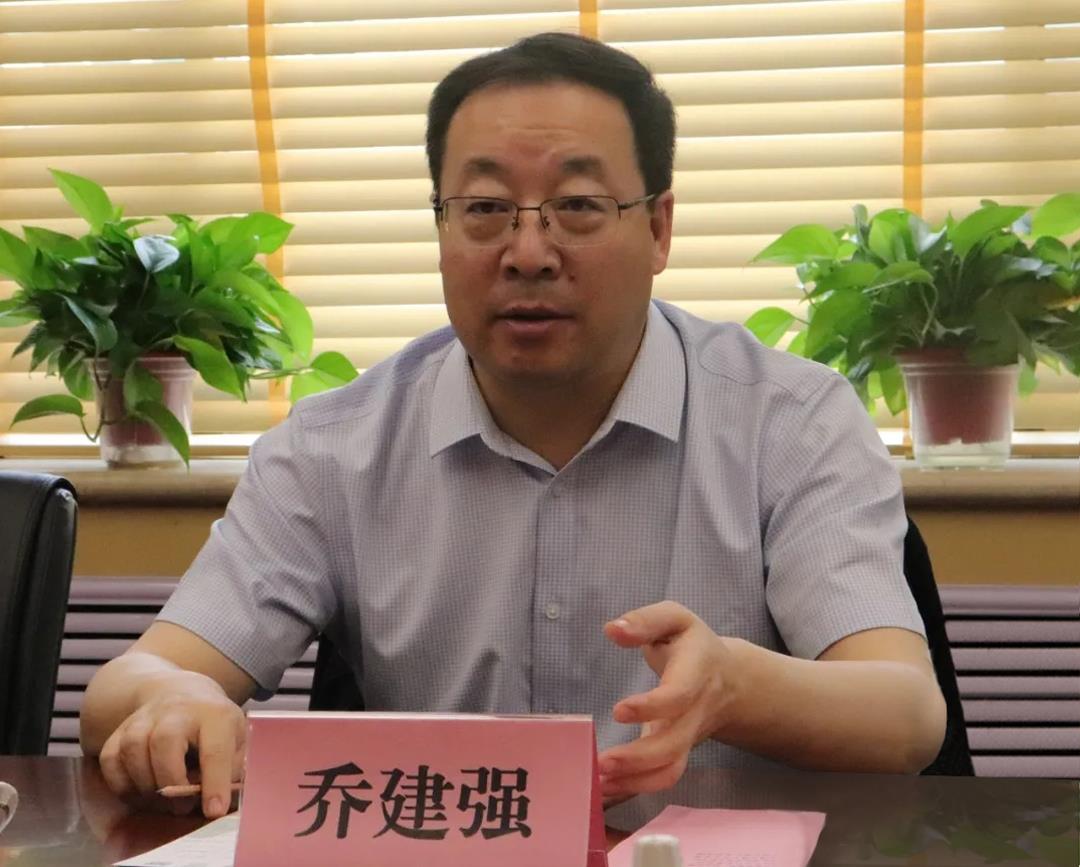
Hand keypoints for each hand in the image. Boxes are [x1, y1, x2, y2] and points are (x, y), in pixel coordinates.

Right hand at [97, 675, 245, 818]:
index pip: (215, 749)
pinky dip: (121, 784)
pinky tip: (140, 793)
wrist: (180, 692)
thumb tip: (219, 801)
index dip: (215, 782)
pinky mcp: (120, 730)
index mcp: (214, 714)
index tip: (214, 810)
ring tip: (162, 800)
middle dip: (171, 781)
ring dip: (145, 785)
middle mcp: (176, 711)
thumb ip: (233, 768)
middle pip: (164, 742)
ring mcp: (144, 718)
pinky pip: (110, 760)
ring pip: (133, 750)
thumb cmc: (213, 724)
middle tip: (182, 806)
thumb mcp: (237, 738)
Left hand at [597, 601, 736, 799]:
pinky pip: (662, 777)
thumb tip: (613, 629)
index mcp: (696, 672)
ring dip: (634, 781)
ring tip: (597, 783)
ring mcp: (688, 737)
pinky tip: (604, 789)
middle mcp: (695, 711)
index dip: (653, 707)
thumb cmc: (693, 644)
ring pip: (669, 770)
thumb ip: (645, 621)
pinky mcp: (678, 751)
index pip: (679, 696)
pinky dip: (634, 788)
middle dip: (637, 758)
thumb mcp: (675, 619)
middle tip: (601, 762)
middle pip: (673, 745)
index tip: (618, 710)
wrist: (730, 680)